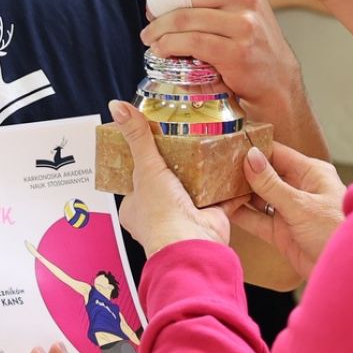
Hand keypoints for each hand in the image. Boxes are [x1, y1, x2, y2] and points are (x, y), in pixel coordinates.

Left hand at [112, 101, 231, 253]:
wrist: (190, 244)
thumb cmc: (160, 217)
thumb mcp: (145, 168)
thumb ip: (137, 137)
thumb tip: (118, 107)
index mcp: (135, 207)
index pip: (137, 177)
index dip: (145, 160)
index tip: (155, 141)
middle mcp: (159, 213)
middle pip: (168, 180)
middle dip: (178, 164)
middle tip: (187, 140)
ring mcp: (186, 215)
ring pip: (195, 187)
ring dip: (203, 172)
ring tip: (210, 147)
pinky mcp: (211, 215)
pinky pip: (221, 195)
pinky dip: (228, 183)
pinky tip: (234, 166)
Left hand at [136, 0, 304, 127]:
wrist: (275, 75)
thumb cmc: (246, 36)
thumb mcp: (229, 3)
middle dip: (159, 5)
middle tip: (150, 16)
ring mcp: (243, 23)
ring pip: (184, 18)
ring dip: (158, 29)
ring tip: (151, 37)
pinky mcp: (236, 51)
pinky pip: (190, 42)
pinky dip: (169, 46)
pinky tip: (162, 51)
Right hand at [226, 144, 345, 282]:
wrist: (346, 271)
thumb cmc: (335, 232)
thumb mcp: (301, 205)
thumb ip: (272, 184)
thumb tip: (250, 157)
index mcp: (311, 173)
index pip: (277, 153)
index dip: (254, 149)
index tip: (229, 145)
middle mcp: (299, 189)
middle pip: (265, 175)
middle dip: (243, 172)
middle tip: (214, 166)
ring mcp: (290, 211)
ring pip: (259, 197)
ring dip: (240, 194)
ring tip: (214, 185)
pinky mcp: (282, 232)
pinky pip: (258, 219)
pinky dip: (242, 215)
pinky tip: (224, 208)